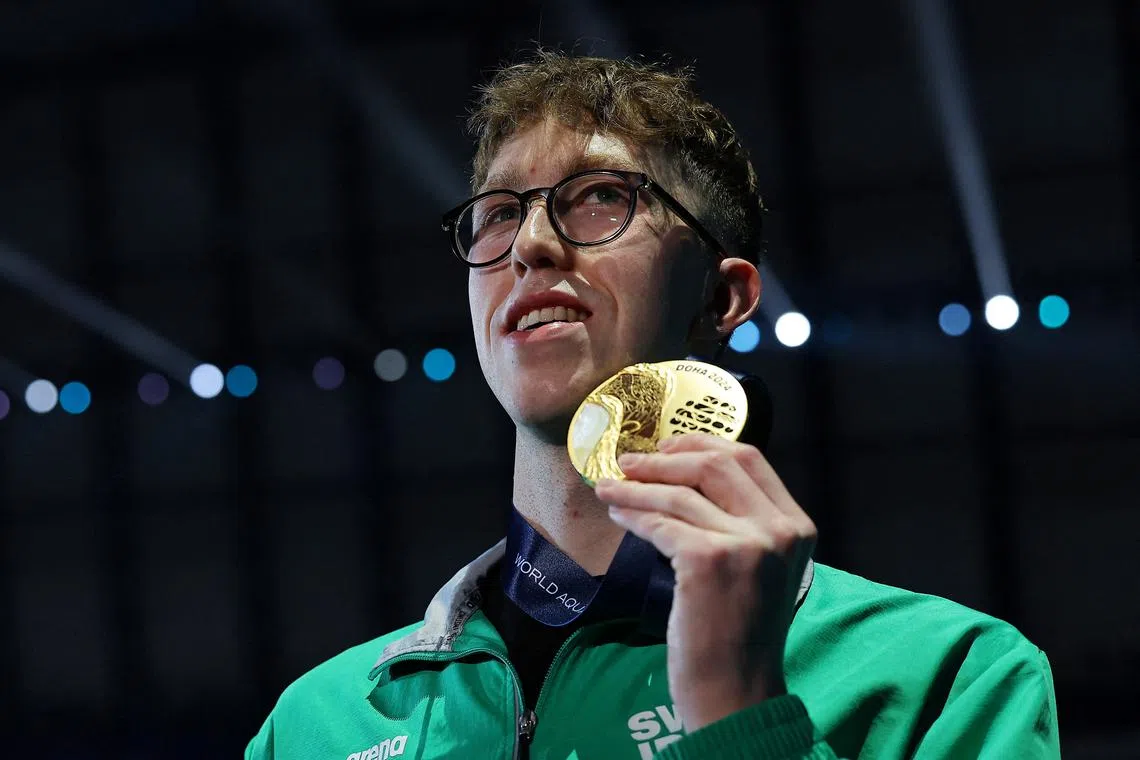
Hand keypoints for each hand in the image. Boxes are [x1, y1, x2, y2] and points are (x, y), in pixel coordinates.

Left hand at [594, 433, 815, 732]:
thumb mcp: (760, 568)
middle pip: (715, 465)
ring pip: (680, 495)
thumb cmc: (739, 633)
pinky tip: (618, 515)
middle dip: (664, 459)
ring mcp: (747, 544)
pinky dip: (633, 515)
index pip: (749, 459)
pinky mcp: (709, 561)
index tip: (669, 445)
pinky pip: (660, 524)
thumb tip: (683, 473)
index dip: (703, 444)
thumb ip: (741, 521)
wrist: (737, 692)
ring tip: (608, 488)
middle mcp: (779, 530)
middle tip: (629, 461)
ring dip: (637, 488)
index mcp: (797, 526)